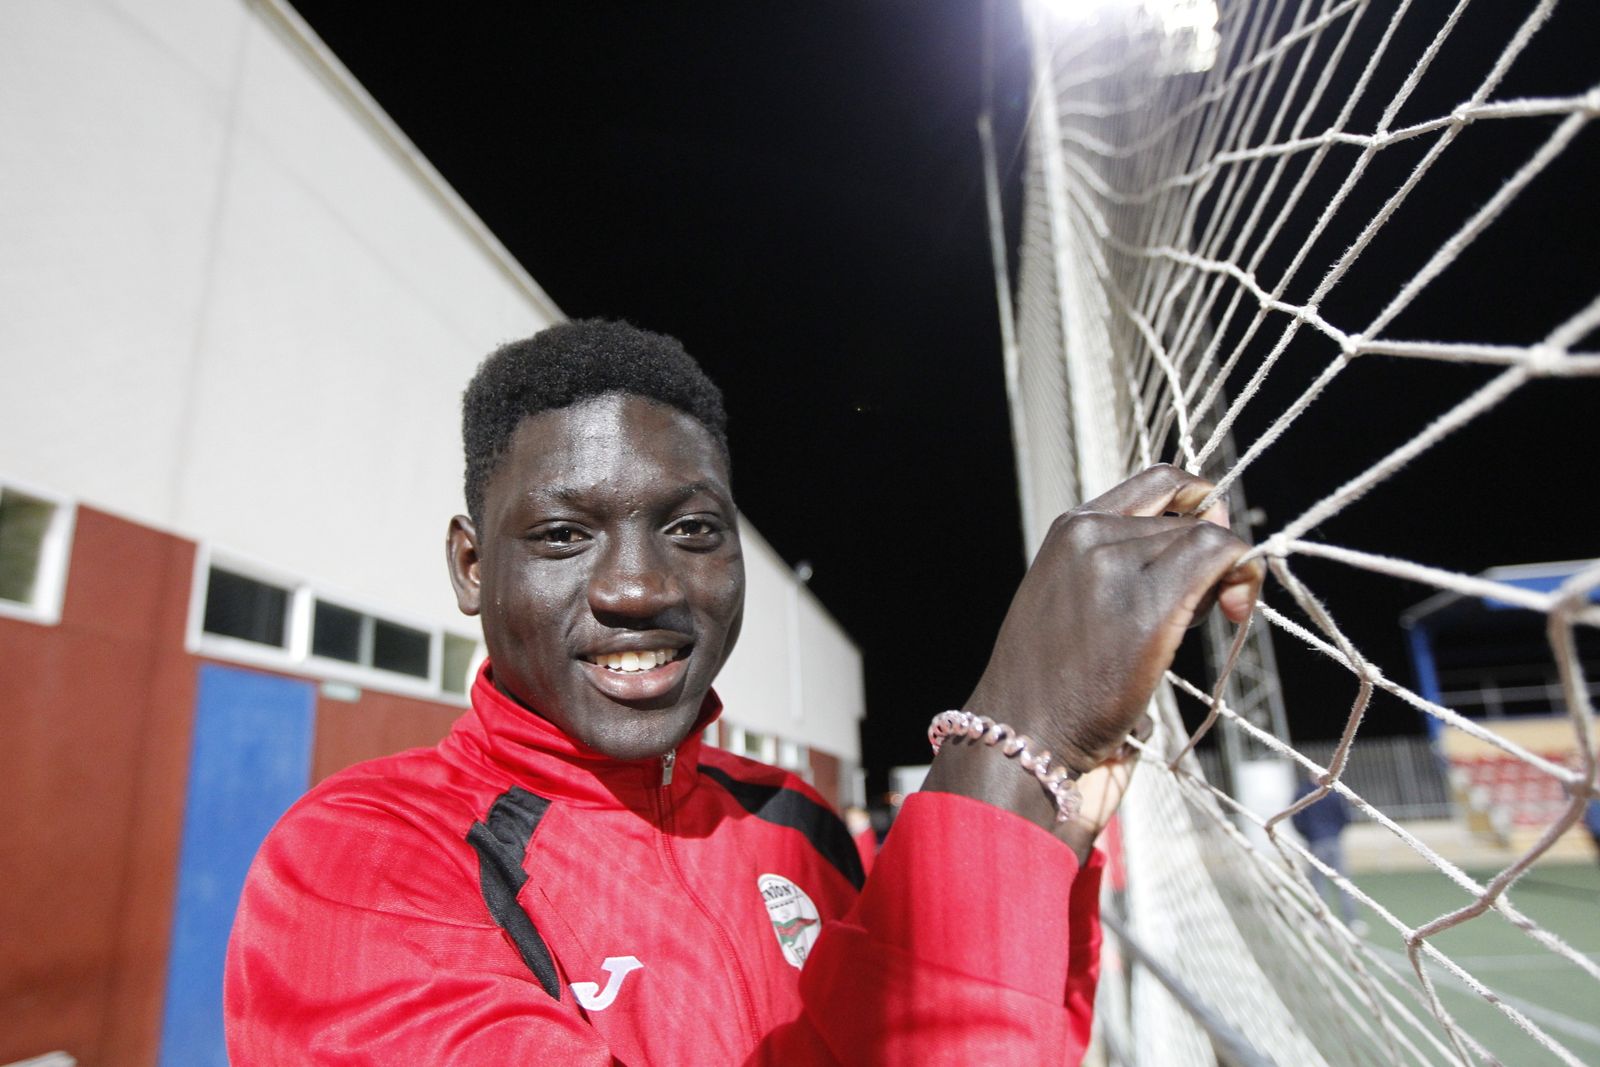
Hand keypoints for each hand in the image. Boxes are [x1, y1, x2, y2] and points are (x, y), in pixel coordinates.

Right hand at [925, 465, 1260, 839]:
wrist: (1024, 736)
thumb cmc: (1055, 688)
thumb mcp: (1075, 603)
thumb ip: (1121, 569)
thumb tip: (1204, 554)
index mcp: (1070, 531)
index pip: (1158, 482)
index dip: (1200, 502)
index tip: (1211, 547)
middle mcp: (1090, 534)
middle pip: (1190, 516)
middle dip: (1212, 557)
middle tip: (1208, 610)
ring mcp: (1115, 562)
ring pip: (1209, 535)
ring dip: (1226, 576)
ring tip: (1196, 627)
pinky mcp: (1148, 599)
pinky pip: (1222, 553)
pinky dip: (1245, 576)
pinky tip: (1236, 613)